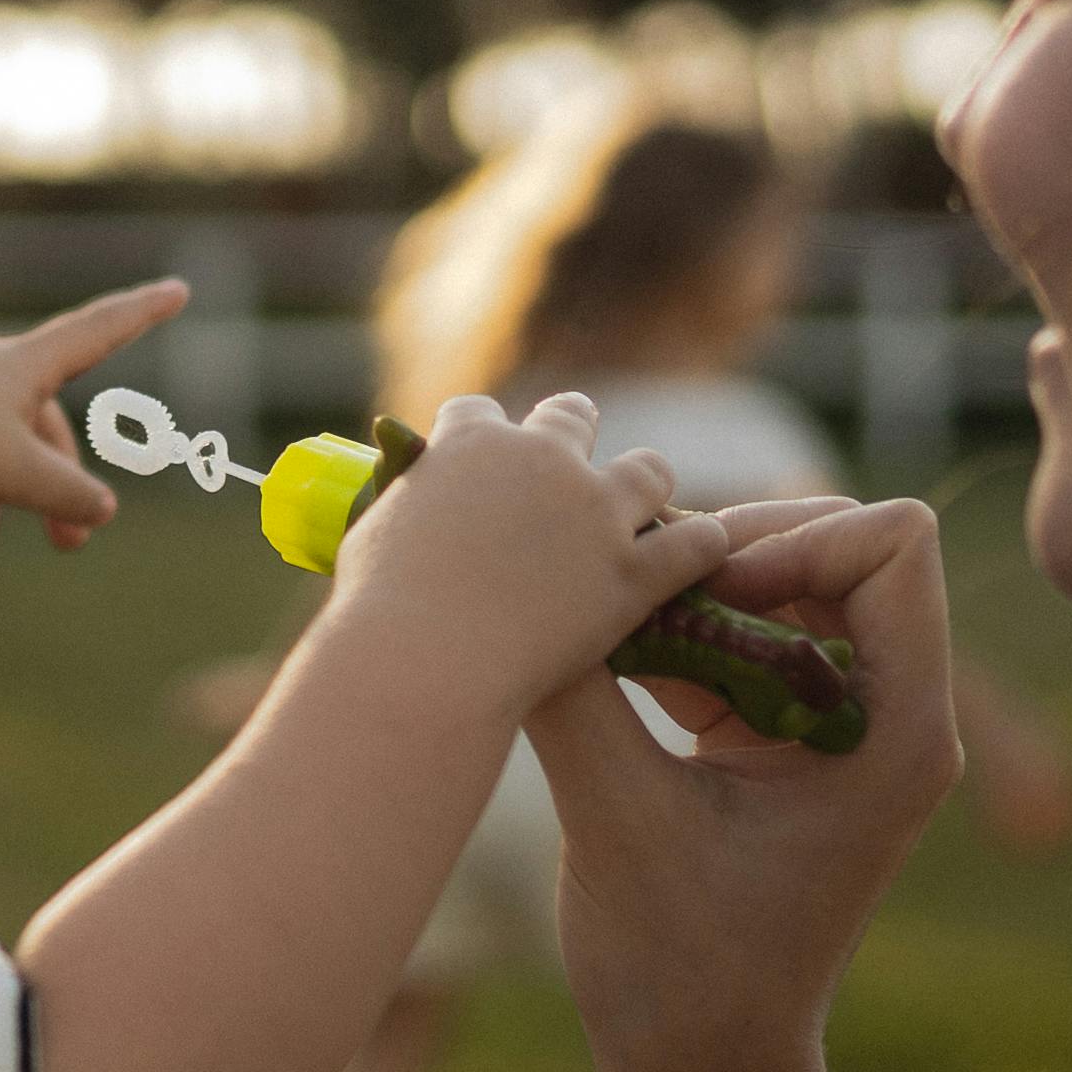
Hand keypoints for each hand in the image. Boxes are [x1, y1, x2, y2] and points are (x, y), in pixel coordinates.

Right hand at [321, 391, 731, 719]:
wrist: (423, 658)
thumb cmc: (378, 611)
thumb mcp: (371, 538)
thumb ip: (406, 516)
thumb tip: (410, 524)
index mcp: (468, 444)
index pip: (477, 414)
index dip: (480, 435)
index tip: (482, 461)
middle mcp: (539, 458)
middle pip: (569, 417)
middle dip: (569, 434)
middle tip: (569, 473)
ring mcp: (593, 511)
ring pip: (648, 470)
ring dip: (644, 486)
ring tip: (642, 516)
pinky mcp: (632, 569)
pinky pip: (694, 544)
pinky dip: (700, 550)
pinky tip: (700, 564)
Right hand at [528, 495, 960, 1071]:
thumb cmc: (677, 970)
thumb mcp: (615, 818)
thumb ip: (575, 689)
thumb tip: (515, 588)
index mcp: (896, 730)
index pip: (892, 541)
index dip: (789, 539)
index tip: (695, 595)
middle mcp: (890, 714)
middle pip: (833, 542)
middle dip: (724, 552)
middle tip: (632, 603)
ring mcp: (840, 727)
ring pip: (777, 582)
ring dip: (687, 594)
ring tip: (608, 641)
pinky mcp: (785, 744)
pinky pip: (739, 637)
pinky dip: (672, 636)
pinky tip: (606, 676)